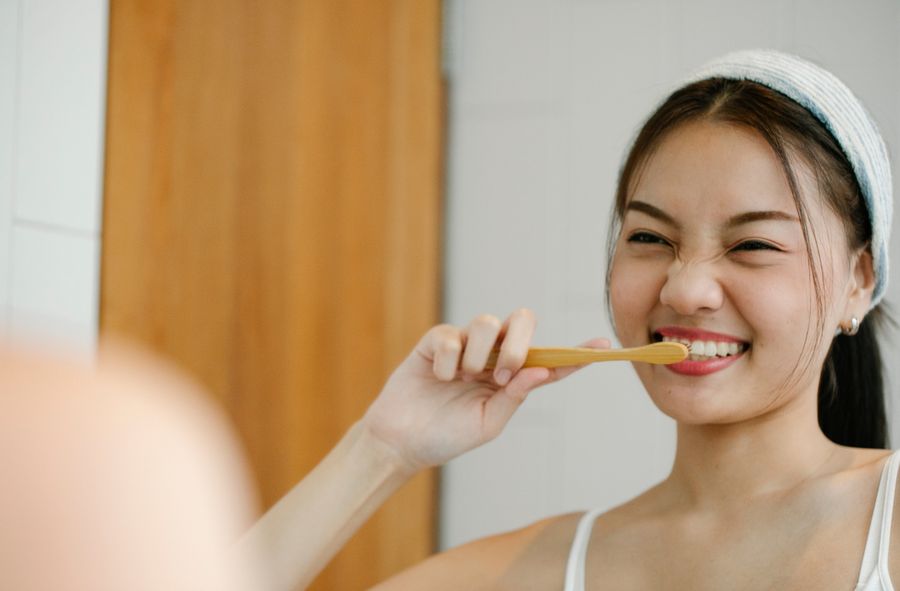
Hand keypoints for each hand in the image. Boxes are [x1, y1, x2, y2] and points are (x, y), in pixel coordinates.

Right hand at [360, 308, 608, 473]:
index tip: (605, 346)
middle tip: (504, 372)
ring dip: (481, 353)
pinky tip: (439, 378)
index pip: (549, 360)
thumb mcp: (488, 423)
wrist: (401, 442)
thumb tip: (542, 370)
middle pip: (522, 321)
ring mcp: (464, 345)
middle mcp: (492, 356)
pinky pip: (451, 334)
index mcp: (511, 378)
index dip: (577, 352)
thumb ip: (515, 396)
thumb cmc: (446, 436)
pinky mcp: (436, 341)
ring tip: (465, 377)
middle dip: (519, 342)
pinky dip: (448, 360)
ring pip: (487, 321)